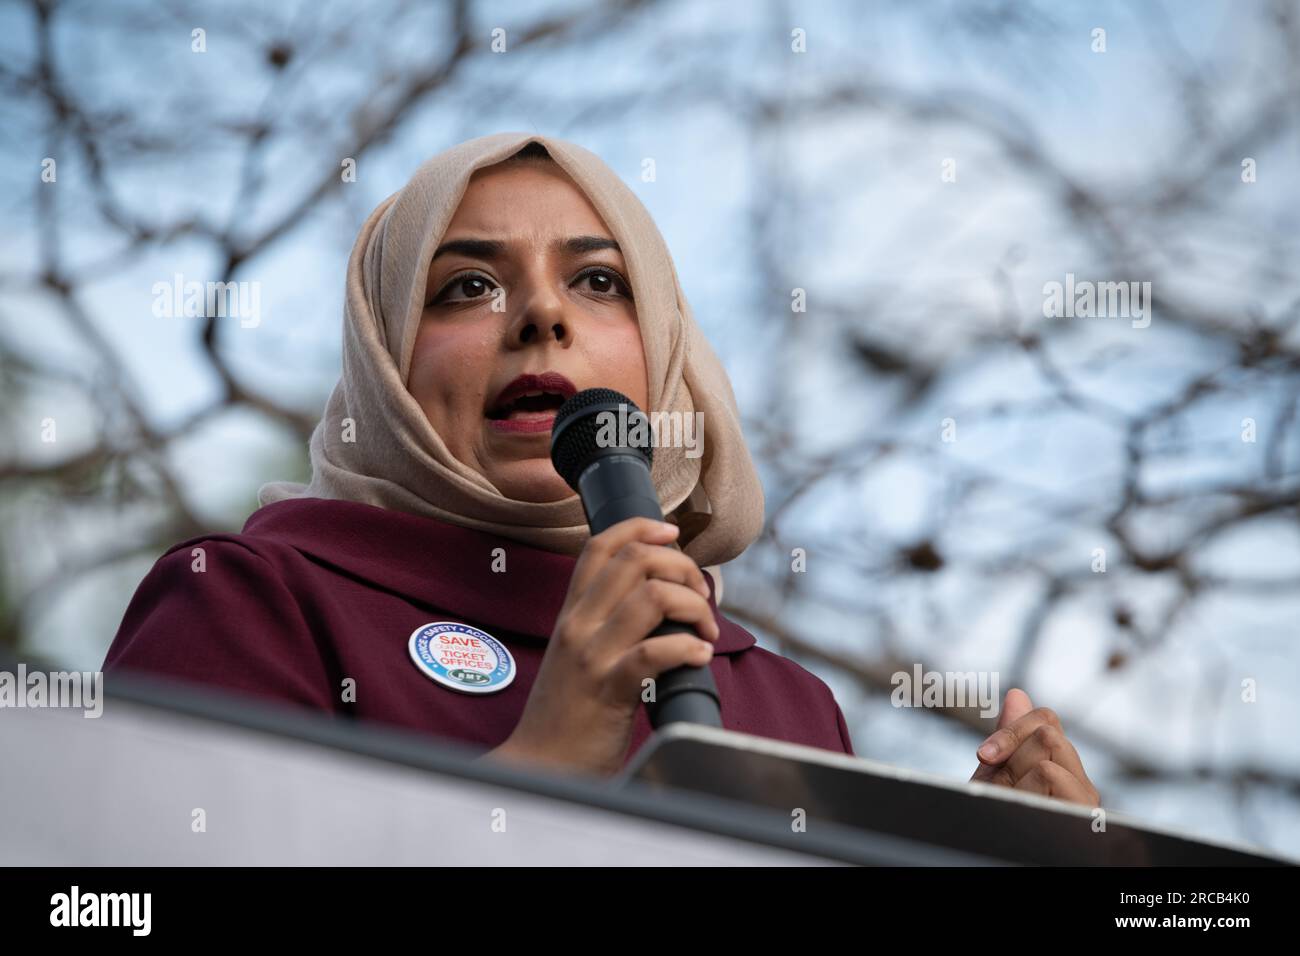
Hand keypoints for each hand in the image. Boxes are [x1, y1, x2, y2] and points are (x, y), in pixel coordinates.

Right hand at [484, 517, 718, 775]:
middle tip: (701, 596)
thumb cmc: (566, 712)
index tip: (672, 532)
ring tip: (705, 631)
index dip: (641, 528)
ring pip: (653, 597)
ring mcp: (592, 655)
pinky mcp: (609, 690)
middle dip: (682, 566)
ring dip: (695, 607)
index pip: (600, 545)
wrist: (539, 765)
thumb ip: (604, 622)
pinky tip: (699, 657)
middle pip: (635, 560)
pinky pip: (656, 652)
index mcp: (571, 612)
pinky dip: (689, 649)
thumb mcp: (574, 654)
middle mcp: (578, 624)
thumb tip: (661, 598)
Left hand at [970, 688, 1099, 807]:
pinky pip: (1049, 773)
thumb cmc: (993, 819)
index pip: (1046, 719)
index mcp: (1063, 772)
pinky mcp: (1085, 816)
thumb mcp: (993, 777)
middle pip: (1047, 734)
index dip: (1011, 732)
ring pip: (1047, 751)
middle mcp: (1081, 786)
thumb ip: (1009, 741)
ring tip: (1012, 808)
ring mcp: (1086, 804)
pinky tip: (1022, 816)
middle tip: (1002, 793)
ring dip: (1014, 779)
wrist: (990, 877)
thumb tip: (1017, 693)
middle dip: (1012, 760)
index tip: (983, 756)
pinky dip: (1023, 791)